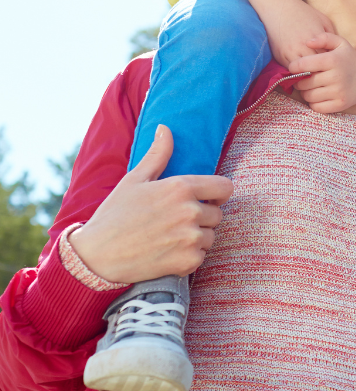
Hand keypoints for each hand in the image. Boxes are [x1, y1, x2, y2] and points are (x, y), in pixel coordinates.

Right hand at [70, 126, 232, 282]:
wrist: (96, 256)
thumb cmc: (114, 215)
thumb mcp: (134, 180)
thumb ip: (158, 155)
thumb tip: (165, 129)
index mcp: (181, 188)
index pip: (225, 187)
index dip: (217, 193)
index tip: (206, 199)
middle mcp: (190, 211)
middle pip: (217, 214)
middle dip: (202, 217)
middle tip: (175, 221)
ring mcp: (190, 237)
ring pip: (210, 236)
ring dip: (196, 238)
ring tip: (169, 237)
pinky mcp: (188, 261)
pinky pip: (202, 256)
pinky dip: (189, 257)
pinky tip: (167, 253)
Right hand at [239, 0, 334, 65]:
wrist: (279, 8)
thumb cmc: (304, 13)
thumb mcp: (324, 20)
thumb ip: (332, 37)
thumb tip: (337, 52)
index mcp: (316, 39)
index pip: (327, 59)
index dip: (332, 65)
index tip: (335, 67)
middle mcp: (302, 47)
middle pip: (315, 68)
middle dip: (321, 72)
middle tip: (327, 74)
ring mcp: (290, 53)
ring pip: (302, 72)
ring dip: (308, 74)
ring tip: (315, 75)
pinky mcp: (280, 56)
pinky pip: (291, 70)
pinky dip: (297, 72)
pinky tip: (303, 71)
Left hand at [289, 33, 355, 113]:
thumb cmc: (350, 57)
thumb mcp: (340, 43)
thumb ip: (323, 38)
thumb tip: (307, 42)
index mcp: (333, 60)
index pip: (303, 65)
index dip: (294, 67)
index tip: (294, 67)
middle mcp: (336, 76)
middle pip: (304, 83)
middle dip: (299, 80)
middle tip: (303, 78)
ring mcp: (339, 92)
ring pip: (308, 96)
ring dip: (306, 92)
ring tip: (310, 86)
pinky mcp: (341, 104)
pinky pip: (317, 107)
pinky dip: (314, 102)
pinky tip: (318, 95)